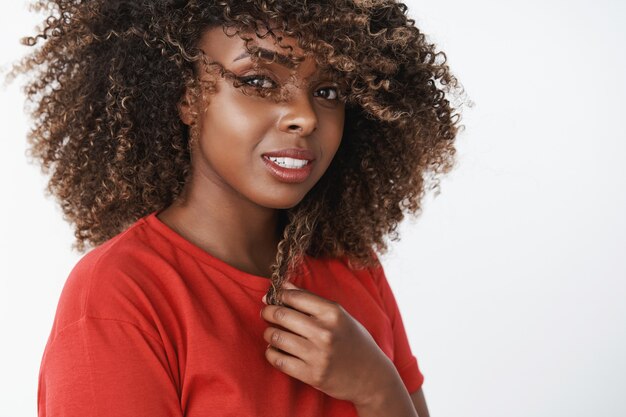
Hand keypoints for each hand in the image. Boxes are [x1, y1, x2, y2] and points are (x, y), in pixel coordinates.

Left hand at [260, 281, 395, 405]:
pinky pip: (277, 359)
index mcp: (333, 313)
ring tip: (272, 332)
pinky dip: (271, 352)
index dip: (278, 295)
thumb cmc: (353, 340)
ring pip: (275, 336)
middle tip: (266, 312)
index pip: (294, 296)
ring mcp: (317, 355)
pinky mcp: (311, 375)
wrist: (371, 376)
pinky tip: (276, 349)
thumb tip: (281, 285)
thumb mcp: (339, 315)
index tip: (272, 297)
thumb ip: (310, 300)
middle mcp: (325, 332)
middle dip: (268, 311)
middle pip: (281, 314)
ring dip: (269, 332)